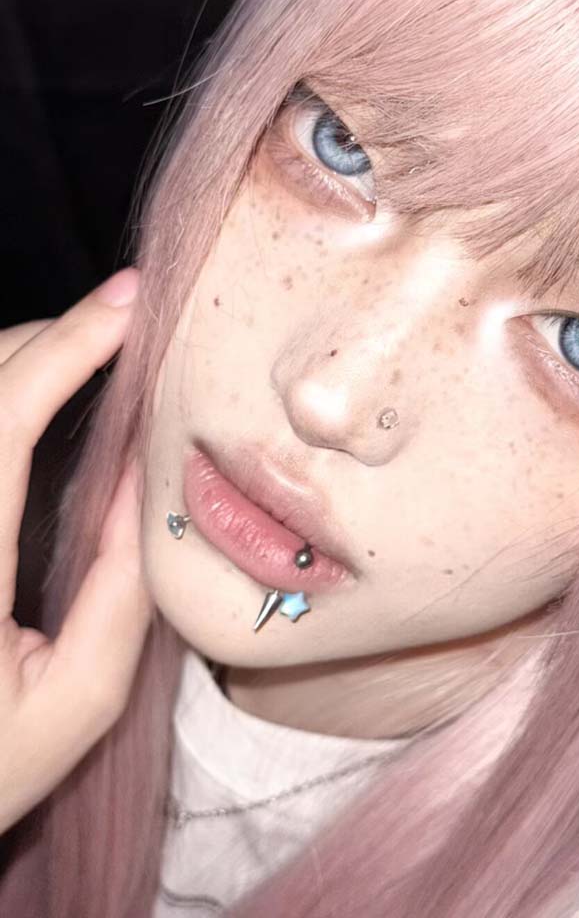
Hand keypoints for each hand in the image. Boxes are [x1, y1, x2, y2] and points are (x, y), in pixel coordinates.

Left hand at [0, 268, 153, 833]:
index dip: (69, 347)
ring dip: (29, 359)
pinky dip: (7, 395)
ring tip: (101, 356)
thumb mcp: (83, 696)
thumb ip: (122, 584)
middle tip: (131, 327)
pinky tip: (46, 399)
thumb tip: (146, 473)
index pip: (3, 421)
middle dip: (55, 337)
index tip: (131, 301)